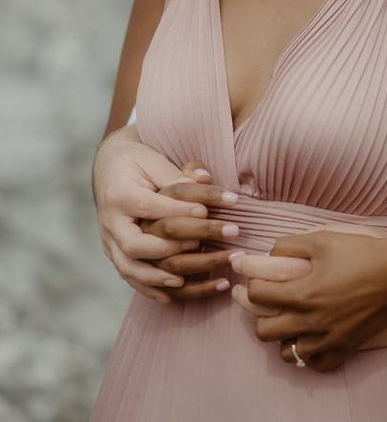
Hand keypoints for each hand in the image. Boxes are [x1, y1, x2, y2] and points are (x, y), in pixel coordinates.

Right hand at [93, 125, 233, 302]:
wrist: (109, 168)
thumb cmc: (138, 162)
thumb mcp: (154, 161)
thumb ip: (178, 174)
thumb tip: (206, 178)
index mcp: (121, 195)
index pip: (150, 206)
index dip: (178, 210)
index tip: (206, 211)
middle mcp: (111, 222)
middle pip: (134, 244)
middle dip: (167, 248)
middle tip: (197, 245)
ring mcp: (109, 241)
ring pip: (127, 267)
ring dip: (156, 277)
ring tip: (182, 281)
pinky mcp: (114, 252)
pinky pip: (128, 276)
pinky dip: (148, 289)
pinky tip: (171, 297)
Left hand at [231, 226, 386, 370]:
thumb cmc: (363, 252)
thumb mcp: (324, 239)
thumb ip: (290, 245)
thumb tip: (269, 253)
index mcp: (303, 293)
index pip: (256, 296)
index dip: (253, 284)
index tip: (260, 278)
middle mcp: (311, 321)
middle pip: (264, 331)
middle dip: (261, 314)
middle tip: (273, 301)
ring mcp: (329, 338)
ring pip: (287, 353)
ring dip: (284, 337)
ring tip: (292, 321)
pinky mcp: (346, 347)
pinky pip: (316, 365)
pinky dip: (310, 354)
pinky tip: (314, 336)